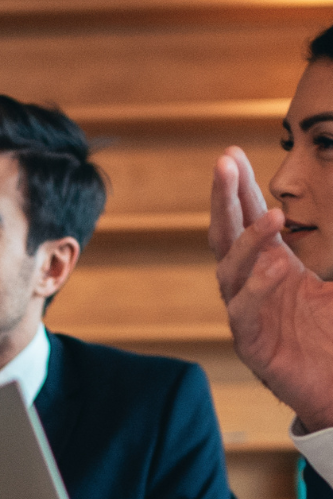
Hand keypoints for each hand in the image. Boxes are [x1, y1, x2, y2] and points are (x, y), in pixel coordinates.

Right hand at [209, 147, 332, 432]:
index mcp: (273, 266)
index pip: (248, 219)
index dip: (239, 188)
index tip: (231, 154)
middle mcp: (253, 285)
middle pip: (226, 234)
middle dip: (225, 198)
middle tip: (224, 163)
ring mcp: (248, 313)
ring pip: (230, 270)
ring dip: (248, 240)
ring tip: (272, 215)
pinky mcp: (252, 344)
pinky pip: (242, 311)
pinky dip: (255, 288)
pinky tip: (274, 268)